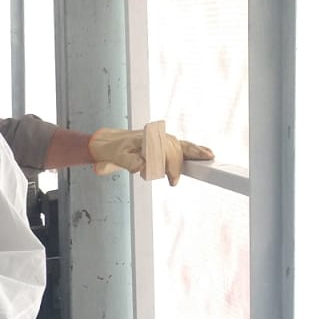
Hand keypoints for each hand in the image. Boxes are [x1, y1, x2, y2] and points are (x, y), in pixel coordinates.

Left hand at [89, 123, 214, 184]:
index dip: (169, 167)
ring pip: (182, 146)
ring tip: (207, 159)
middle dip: (177, 166)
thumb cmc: (114, 150)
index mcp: (147, 139)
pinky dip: (194, 150)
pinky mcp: (166, 142)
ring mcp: (163, 139)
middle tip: (174, 181)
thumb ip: (129, 162)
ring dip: (192, 154)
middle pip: (176, 150)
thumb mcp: (117, 158)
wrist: (111, 142)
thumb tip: (143, 166)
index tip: (172, 180)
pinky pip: (183, 146)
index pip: (164, 153)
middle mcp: (158, 137)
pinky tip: (207, 153)